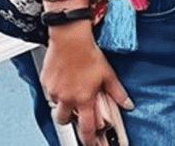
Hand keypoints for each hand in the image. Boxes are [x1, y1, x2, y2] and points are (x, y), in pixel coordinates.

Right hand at [42, 20, 132, 145]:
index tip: (92, 143)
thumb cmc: (89, 54)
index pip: (87, 127)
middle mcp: (67, 98)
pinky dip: (57, 90)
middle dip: (71, 120)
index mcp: (84, 98)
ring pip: (57, 106)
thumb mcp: (108, 74)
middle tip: (77, 111)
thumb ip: (117, 92)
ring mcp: (55, 91)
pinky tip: (66, 79)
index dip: (90, 139)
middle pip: (65, 121)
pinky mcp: (46, 82)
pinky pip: (50, 92)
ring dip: (64, 104)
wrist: (70, 39)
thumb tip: (127, 104)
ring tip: (72, 91)